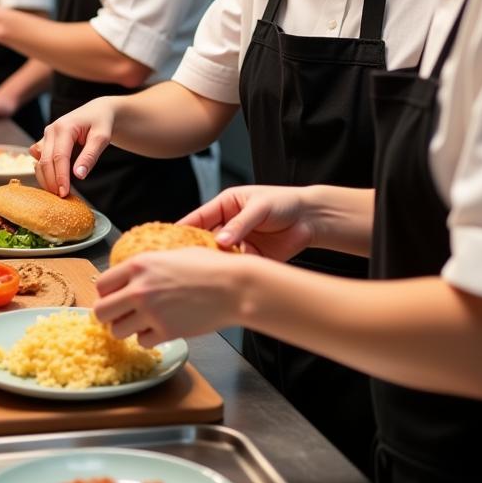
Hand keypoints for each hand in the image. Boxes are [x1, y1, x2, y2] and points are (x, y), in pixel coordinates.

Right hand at [30, 99, 116, 196]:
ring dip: (46, 178)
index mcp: (64, 127)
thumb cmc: (102, 123)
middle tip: (61, 197)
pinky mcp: (45, 141)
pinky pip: (39, 159)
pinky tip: (54, 180)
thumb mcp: (102, 138)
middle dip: (51, 181)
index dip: (60, 177)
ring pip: (39, 162)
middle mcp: (51, 130)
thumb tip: (78, 175)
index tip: (64, 193)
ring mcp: (46, 136)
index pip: (59, 157)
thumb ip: (90, 156)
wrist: (98, 111)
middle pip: (45, 161)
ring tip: (58, 192)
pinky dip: (44, 171)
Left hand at [93, 248, 245, 347]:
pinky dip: (149, 338)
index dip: (104, 294)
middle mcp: (139, 289)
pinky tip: (161, 327)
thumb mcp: (172, 254)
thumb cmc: (209, 266)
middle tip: (119, 316)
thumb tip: (131, 275)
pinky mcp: (166, 332)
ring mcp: (151, 313)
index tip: (112, 297)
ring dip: (128, 329)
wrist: (233, 287)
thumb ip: (147, 265)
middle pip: (101, 312)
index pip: (101, 285)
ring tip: (142, 322)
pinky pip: (143, 342)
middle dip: (107, 316)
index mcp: (139, 264)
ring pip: (118, 332)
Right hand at [179, 185, 314, 261]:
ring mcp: (239, 244)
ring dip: (213, 265)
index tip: (169, 241)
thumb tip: (222, 240)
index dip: (183, 230)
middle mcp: (229, 226)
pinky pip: (236, 268)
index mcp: (225, 206)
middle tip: (183, 264)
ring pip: (219, 257)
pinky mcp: (251, 259)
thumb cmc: (285, 203)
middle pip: (205, 241)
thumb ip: (240, 224)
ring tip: (203, 274)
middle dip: (194, 252)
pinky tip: (226, 280)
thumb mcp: (259, 207)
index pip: (198, 218)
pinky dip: (231, 274)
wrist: (312, 219)